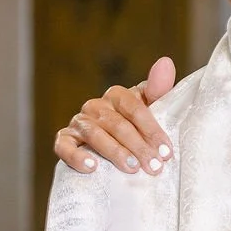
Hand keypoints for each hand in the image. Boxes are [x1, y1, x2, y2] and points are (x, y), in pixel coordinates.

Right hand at [54, 56, 176, 174]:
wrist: (111, 150)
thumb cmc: (136, 129)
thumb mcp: (150, 109)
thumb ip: (158, 89)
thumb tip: (166, 62)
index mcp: (116, 96)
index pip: (134, 108)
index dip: (151, 130)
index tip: (166, 152)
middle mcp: (95, 106)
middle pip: (117, 124)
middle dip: (138, 146)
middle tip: (153, 166)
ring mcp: (79, 123)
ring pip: (94, 135)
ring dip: (115, 152)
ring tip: (132, 168)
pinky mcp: (64, 139)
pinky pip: (64, 146)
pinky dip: (77, 156)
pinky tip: (92, 167)